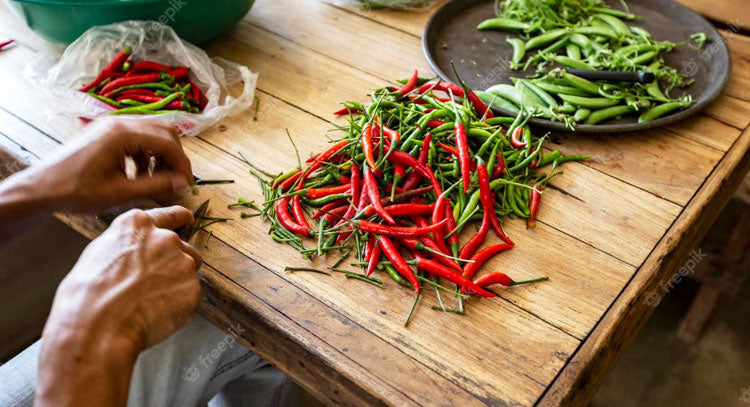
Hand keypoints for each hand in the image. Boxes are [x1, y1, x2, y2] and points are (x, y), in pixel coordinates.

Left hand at [15, 117, 192, 212]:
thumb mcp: (121, 193)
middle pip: (164, 130)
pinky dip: (145, 154)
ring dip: (160, 155)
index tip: (188, 183)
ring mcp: (111, 125)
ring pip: (151, 133)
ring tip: (156, 180)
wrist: (41, 188)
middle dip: (174, 156)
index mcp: (123, 134)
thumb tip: (182, 183)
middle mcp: (119, 123)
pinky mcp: (106, 132)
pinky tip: (139, 174)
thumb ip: (156, 185)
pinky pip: (137, 137)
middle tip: (176, 180)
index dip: (183, 164)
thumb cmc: (76, 191)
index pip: (168, 142)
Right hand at [44, 205, 201, 348]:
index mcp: (138, 225)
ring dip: (177, 283)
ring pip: (188, 272)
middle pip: (183, 248)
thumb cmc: (87, 295)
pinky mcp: (192, 288)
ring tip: (149, 302)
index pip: (170, 214)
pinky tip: (154, 314)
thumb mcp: (98, 254)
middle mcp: (165, 239)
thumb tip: (135, 253)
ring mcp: (182, 263)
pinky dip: (178, 305)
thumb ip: (127, 245)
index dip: (181, 218)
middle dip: (174, 264)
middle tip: (152, 286)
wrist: (97, 326)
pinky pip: (189, 296)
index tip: (189, 219)